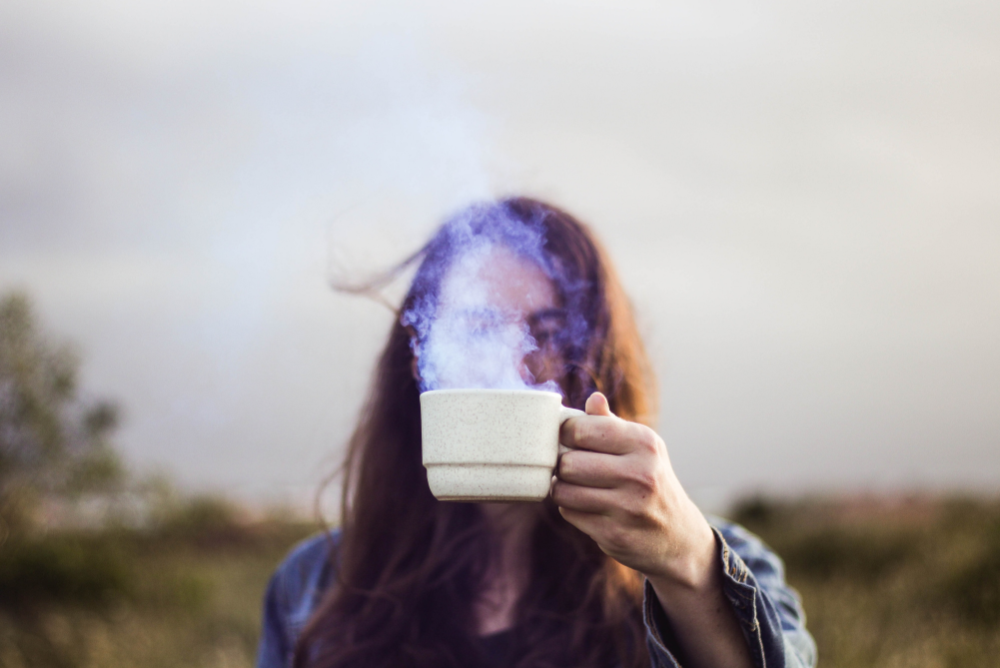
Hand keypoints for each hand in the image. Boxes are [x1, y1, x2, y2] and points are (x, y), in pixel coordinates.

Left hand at [552, 392, 714, 589]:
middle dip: (564, 465)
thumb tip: (593, 398)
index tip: (570, 440)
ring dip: (563, 489)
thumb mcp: (641, 447)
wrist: (678, 535)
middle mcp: (640, 474)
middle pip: (568, 463)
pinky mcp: (615, 535)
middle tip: (573, 467)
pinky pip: (569, 514)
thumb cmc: (650, 480)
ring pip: (563, 491)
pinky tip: (588, 507)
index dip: (566, 434)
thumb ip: (612, 423)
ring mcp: (628, 507)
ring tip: (576, 486)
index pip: (581, 430)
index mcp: (644, 443)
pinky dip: (572, 509)